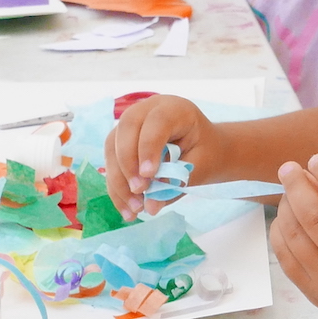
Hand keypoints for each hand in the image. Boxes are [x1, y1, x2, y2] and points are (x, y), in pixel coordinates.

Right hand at [104, 94, 222, 219]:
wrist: (204, 148)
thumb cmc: (206, 152)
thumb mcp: (200, 166)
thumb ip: (177, 182)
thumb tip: (150, 205)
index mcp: (175, 108)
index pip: (156, 122)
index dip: (148, 148)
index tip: (148, 177)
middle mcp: (147, 109)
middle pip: (126, 129)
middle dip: (128, 164)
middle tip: (139, 192)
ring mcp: (130, 124)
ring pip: (112, 147)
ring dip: (118, 181)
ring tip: (134, 209)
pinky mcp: (120, 141)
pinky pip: (111, 162)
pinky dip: (116, 188)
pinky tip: (127, 210)